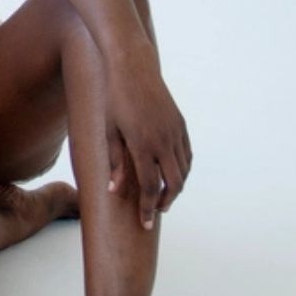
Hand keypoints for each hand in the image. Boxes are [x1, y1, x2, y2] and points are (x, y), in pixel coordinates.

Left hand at [105, 43, 191, 227]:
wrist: (133, 69)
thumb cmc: (114, 99)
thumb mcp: (108, 131)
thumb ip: (114, 163)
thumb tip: (115, 191)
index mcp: (142, 145)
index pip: (148, 188)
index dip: (147, 209)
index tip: (146, 225)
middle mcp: (163, 141)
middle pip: (172, 185)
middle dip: (164, 203)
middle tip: (154, 215)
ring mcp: (175, 133)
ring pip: (182, 171)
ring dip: (175, 189)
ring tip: (162, 198)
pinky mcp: (180, 125)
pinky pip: (186, 155)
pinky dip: (182, 170)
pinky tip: (172, 176)